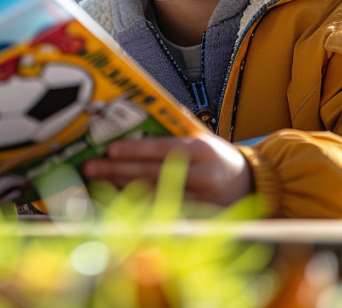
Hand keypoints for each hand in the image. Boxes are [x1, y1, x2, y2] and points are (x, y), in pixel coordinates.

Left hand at [81, 134, 252, 205]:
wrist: (249, 184)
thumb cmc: (215, 157)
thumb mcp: (200, 139)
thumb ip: (173, 136)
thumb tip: (135, 124)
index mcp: (201, 150)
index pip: (162, 149)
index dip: (135, 150)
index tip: (111, 150)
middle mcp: (202, 175)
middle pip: (152, 173)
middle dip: (117, 171)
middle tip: (91, 167)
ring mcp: (200, 200)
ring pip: (153, 195)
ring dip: (121, 189)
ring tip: (96, 183)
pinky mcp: (198, 218)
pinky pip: (161, 212)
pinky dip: (137, 206)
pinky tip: (117, 201)